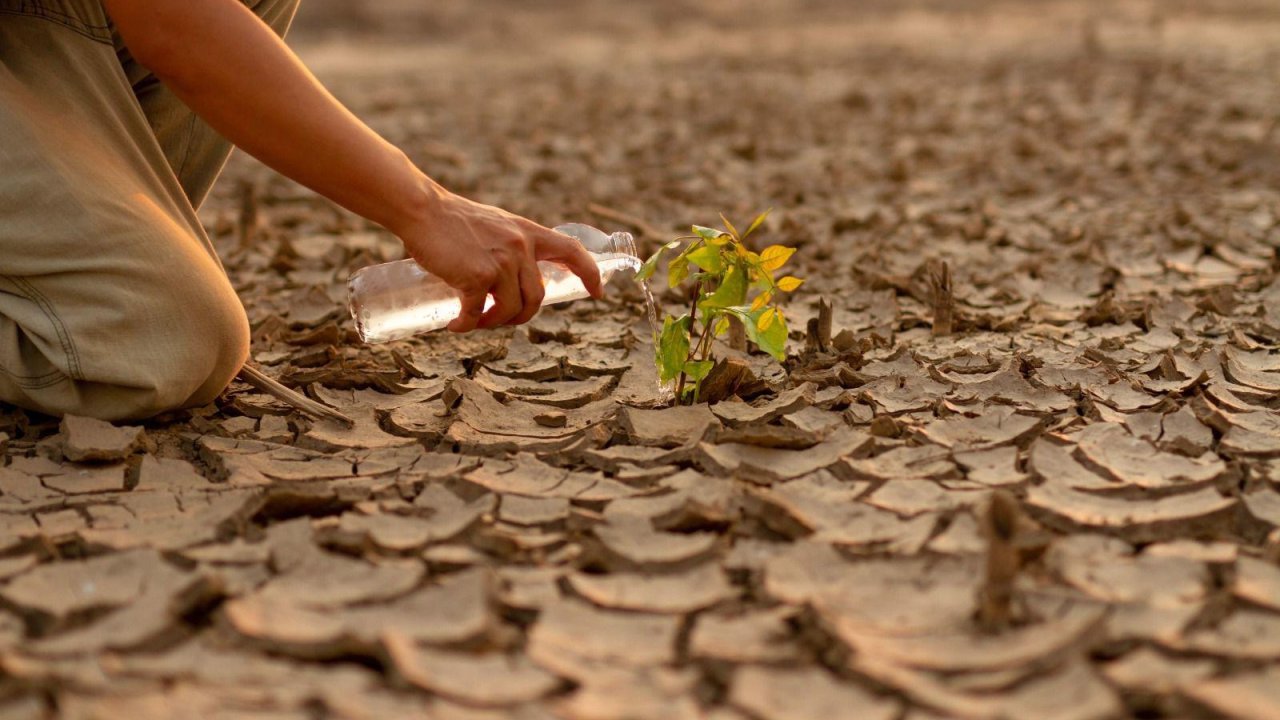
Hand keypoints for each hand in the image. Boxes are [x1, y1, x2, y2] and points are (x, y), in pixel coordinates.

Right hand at [392, 184, 604, 332]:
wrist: (423, 210)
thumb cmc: (453, 220)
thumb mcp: (497, 225)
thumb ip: (512, 245)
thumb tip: (515, 278)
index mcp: (528, 233)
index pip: (571, 251)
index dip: (589, 273)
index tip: (598, 292)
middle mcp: (520, 247)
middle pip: (536, 297)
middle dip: (520, 316)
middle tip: (497, 319)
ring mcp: (500, 262)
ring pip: (509, 310)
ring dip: (493, 323)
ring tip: (475, 322)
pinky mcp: (476, 276)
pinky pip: (476, 313)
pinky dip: (465, 325)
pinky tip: (456, 325)